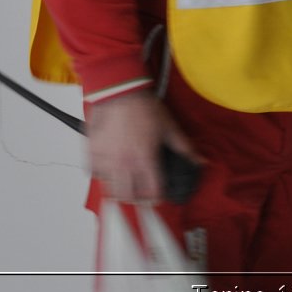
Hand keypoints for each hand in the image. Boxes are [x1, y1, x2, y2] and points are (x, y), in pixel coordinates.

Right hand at [85, 90, 200, 202]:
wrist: (120, 92)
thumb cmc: (145, 108)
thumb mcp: (169, 127)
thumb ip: (185, 148)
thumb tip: (201, 162)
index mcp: (146, 159)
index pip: (151, 192)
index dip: (156, 198)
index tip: (157, 196)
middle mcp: (124, 163)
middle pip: (128, 197)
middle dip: (136, 199)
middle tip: (140, 194)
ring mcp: (106, 160)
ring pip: (109, 189)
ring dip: (119, 188)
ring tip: (125, 181)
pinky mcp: (91, 153)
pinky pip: (94, 173)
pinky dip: (102, 173)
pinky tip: (110, 166)